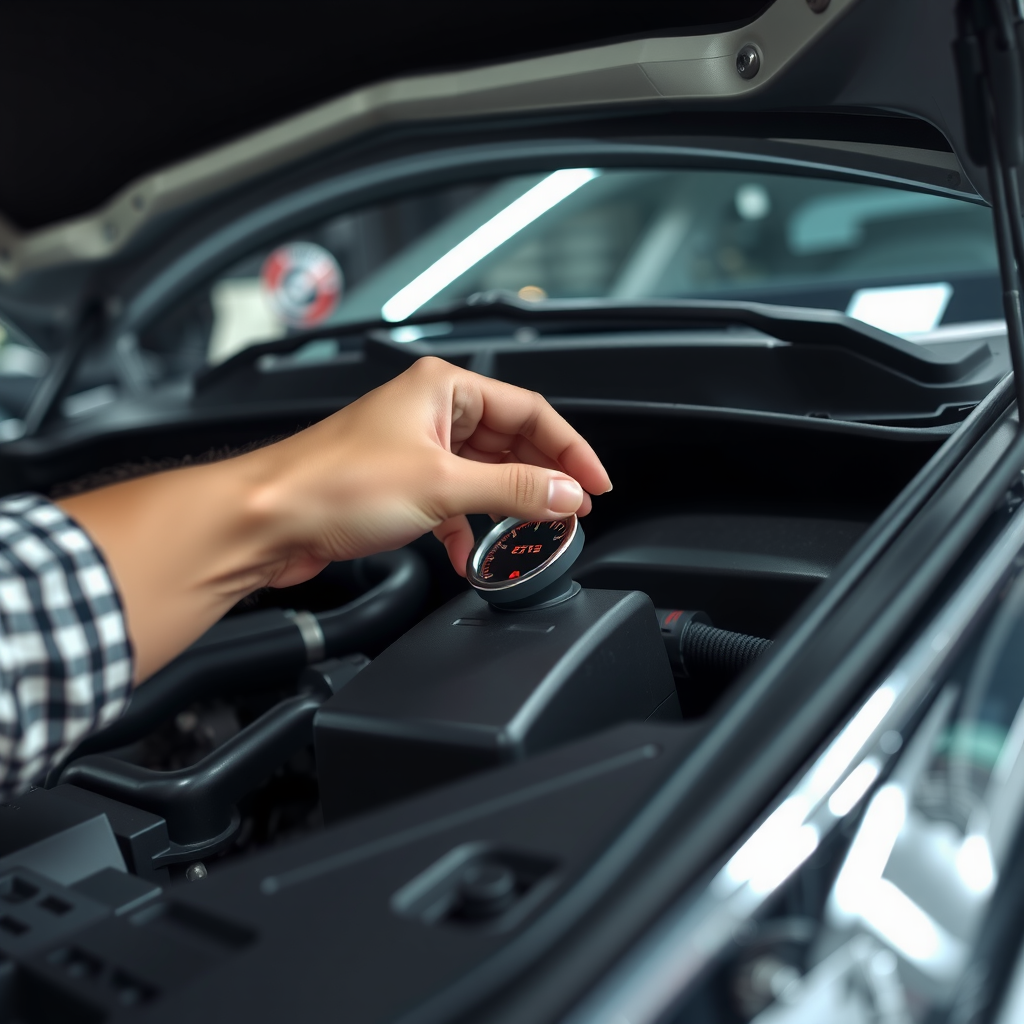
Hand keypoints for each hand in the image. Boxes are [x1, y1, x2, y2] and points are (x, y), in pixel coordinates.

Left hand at [59, 357, 611, 680]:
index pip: (530, 412)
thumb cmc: (329, 483)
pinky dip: (468, 529)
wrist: (265, 521)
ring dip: (506, 510)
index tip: (595, 486)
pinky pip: (453, 504)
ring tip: (532, 537)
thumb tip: (565, 494)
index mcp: (442, 388)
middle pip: (509, 444)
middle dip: (540, 483)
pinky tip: (472, 555)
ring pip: (482, 477)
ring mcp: (413, 451)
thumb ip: (512, 491)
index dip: (569, 450)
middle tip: (570, 515)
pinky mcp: (398, 487)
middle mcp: (430, 413)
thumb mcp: (440, 485)